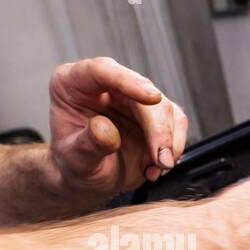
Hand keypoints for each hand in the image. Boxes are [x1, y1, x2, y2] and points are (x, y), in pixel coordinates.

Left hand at [47, 57, 187, 197]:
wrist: (89, 179)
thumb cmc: (75, 164)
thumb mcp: (75, 160)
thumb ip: (89, 144)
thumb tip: (105, 130)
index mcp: (73, 84)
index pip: (101, 71)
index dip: (128, 81)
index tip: (153, 97)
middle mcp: (105, 86)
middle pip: (143, 92)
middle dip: (159, 128)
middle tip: (161, 160)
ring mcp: (132, 99)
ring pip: (166, 108)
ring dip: (169, 141)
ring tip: (156, 168)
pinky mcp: (153, 115)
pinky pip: (176, 124)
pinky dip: (173, 148)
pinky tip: (157, 166)